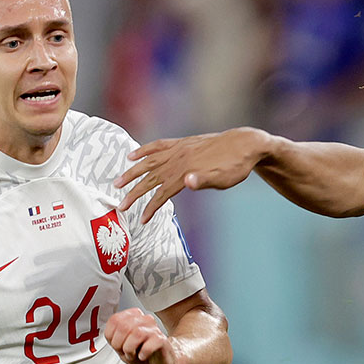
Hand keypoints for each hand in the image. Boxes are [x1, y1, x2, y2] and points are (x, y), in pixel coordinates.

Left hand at [104, 308, 184, 363]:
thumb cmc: (142, 354)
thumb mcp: (122, 347)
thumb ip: (113, 338)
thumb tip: (109, 335)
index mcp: (133, 317)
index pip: (114, 320)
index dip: (111, 336)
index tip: (117, 346)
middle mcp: (144, 319)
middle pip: (123, 326)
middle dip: (119, 344)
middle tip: (124, 352)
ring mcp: (154, 329)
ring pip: (136, 333)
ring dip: (130, 349)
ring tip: (133, 355)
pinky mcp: (162, 340)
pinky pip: (149, 344)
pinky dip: (142, 354)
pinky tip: (143, 357)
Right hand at [115, 126, 271, 222]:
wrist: (245, 143)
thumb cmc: (236, 166)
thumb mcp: (224, 178)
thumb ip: (204, 180)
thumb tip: (186, 182)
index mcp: (186, 171)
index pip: (163, 192)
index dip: (151, 207)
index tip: (142, 220)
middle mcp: (179, 158)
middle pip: (151, 178)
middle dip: (134, 193)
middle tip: (120, 205)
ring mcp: (179, 149)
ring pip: (149, 161)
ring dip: (132, 172)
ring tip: (118, 181)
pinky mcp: (182, 143)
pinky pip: (158, 146)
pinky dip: (144, 150)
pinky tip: (133, 155)